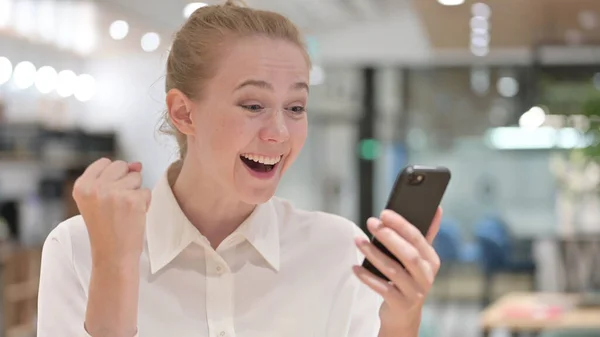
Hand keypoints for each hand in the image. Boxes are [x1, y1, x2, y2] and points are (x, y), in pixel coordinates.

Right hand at [72, 158, 150, 266]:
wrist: (113, 255)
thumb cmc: (107, 229)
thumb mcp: (98, 200)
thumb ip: (114, 178)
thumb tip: (137, 164)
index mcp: (82, 186)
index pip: (105, 163)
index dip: (113, 177)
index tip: (108, 197)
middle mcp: (95, 187)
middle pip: (121, 166)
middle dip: (125, 182)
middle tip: (117, 205)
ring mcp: (114, 193)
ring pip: (136, 177)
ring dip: (135, 193)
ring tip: (124, 211)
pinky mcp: (133, 200)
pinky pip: (146, 192)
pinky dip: (144, 204)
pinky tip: (133, 216)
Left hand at [353, 208, 441, 332]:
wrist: (404, 314)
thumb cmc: (409, 279)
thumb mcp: (420, 258)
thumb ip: (425, 234)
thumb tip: (437, 209)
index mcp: (432, 260)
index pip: (418, 238)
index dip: (401, 225)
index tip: (385, 213)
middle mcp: (426, 276)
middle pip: (408, 254)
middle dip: (388, 236)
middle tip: (372, 222)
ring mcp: (414, 292)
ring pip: (393, 270)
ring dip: (373, 253)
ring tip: (358, 241)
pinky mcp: (400, 304)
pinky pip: (382, 288)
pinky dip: (367, 277)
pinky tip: (355, 268)